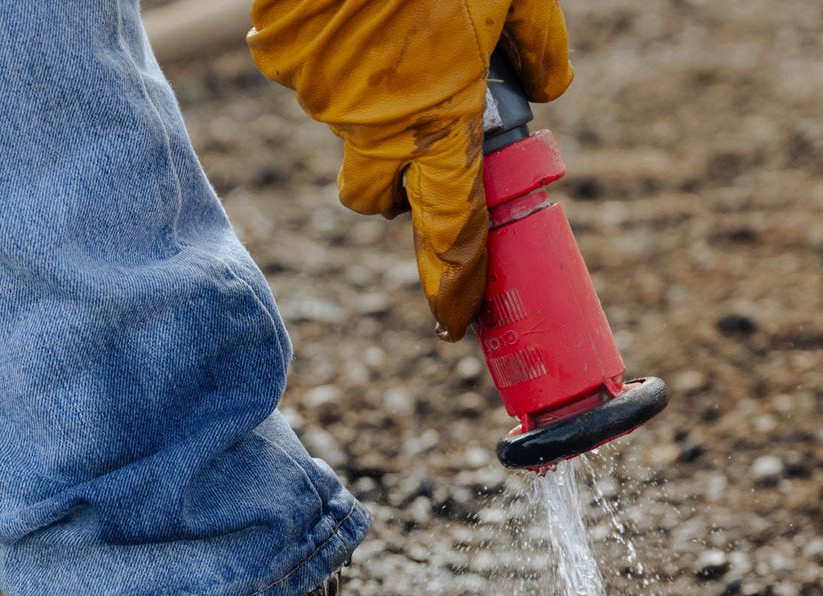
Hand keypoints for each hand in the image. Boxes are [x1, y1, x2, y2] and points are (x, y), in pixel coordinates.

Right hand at [249, 0, 572, 339]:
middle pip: (379, 201)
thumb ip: (537, 45)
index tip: (454, 322)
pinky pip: (317, 85)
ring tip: (395, 38)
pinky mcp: (285, 68)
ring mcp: (324, 101)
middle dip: (399, 189)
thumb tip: (552, 91)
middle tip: (424, 139)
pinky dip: (340, 64)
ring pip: (350, 135)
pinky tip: (357, 15)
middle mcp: (377, 125)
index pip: (451, 226)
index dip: (453, 282)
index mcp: (439, 116)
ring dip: (374, 110)